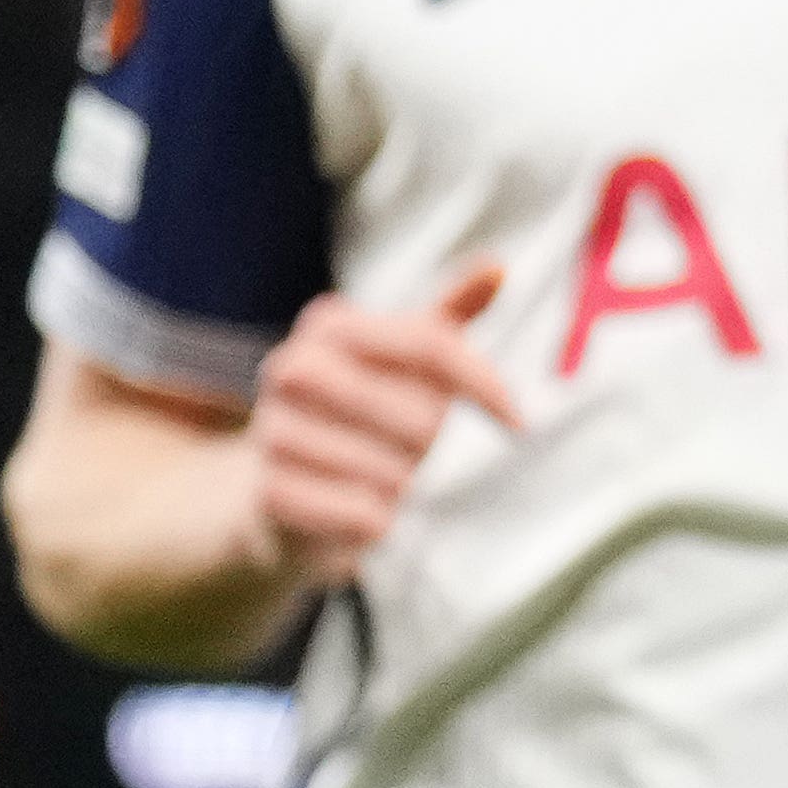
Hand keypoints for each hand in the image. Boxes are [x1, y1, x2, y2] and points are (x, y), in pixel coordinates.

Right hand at [244, 262, 520, 581]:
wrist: (273, 483)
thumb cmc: (357, 410)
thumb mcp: (402, 357)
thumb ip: (448, 316)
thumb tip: (497, 267)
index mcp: (329, 325)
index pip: (433, 347)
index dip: (484, 385)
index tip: (517, 422)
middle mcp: (292, 369)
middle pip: (421, 417)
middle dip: (428, 443)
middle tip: (401, 445)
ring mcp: (273, 432)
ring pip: (395, 473)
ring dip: (400, 484)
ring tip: (370, 473)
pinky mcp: (270, 494)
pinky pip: (365, 515)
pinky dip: (376, 521)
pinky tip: (355, 507)